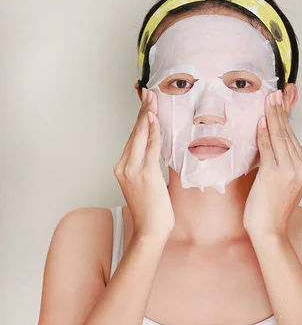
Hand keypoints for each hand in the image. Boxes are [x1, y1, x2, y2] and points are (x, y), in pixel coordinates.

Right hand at [113, 88, 174, 241]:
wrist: (150, 231)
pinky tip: (154, 117)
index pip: (132, 138)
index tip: (145, 103)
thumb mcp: (148, 185)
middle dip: (142, 110)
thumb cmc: (152, 212)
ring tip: (152, 98)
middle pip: (134, 132)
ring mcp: (132, 170)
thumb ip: (148, 166)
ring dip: (147, 114)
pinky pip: (149, 146)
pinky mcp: (145, 173)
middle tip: (148, 92)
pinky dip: (152, 130)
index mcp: (122, 169)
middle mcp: (123, 166)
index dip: (139, 119)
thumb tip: (156, 152)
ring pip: (139, 135)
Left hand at [243, 89, 301, 238]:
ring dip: (273, 116)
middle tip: (275, 93)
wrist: (269, 231)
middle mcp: (300, 167)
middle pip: (288, 134)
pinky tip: (262, 120)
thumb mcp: (294, 184)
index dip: (287, 118)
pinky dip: (265, 133)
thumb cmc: (275, 210)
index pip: (294, 137)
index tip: (282, 101)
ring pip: (280, 137)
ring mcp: (287, 171)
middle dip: (281, 112)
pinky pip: (268, 148)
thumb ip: (301, 162)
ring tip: (269, 99)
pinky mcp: (273, 174)